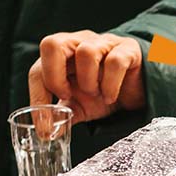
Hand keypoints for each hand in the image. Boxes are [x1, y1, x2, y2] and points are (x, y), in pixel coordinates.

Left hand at [28, 31, 145, 123]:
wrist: (138, 89)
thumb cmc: (104, 92)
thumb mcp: (80, 107)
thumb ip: (63, 117)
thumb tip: (48, 133)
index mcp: (62, 56)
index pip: (38, 69)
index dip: (37, 96)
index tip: (45, 124)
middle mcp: (79, 43)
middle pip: (52, 44)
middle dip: (54, 77)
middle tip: (66, 96)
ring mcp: (104, 43)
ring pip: (86, 52)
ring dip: (88, 81)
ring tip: (96, 94)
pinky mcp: (128, 49)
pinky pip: (115, 62)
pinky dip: (111, 85)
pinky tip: (111, 97)